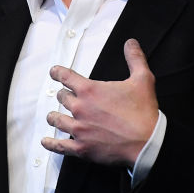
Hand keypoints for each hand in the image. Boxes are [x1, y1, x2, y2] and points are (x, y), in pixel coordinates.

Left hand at [42, 39, 158, 167]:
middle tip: (65, 97)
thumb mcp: (143, 79)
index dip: (58, 72)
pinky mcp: (81, 148)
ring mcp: (79, 129)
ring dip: (54, 116)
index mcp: (90, 91)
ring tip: (54, 116)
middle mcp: (80, 109)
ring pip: (57, 120)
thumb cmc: (144, 113)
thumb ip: (135, 58)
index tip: (54, 72)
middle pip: (62, 98)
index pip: (66, 77)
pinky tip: (46, 141)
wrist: (147, 142)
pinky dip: (51, 143)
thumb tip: (131, 44)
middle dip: (63, 96)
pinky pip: (59, 146)